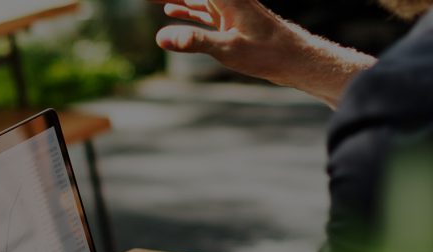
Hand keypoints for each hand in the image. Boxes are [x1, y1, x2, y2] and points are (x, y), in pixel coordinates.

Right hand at [152, 0, 299, 81]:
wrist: (294, 58)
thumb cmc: (267, 52)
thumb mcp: (228, 49)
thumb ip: (194, 42)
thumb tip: (161, 37)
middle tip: (144, 0)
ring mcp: (226, 8)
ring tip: (150, 1)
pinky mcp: (228, 19)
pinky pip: (200, 10)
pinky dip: (184, 9)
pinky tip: (171, 9)